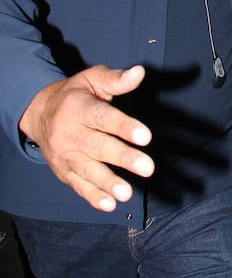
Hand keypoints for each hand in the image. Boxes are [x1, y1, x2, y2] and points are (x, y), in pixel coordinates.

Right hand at [18, 65, 153, 212]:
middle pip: (97, 146)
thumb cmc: (74, 96)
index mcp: (78, 108)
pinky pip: (78, 186)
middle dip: (123, 158)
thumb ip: (115, 79)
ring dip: (107, 182)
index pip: (103, 117)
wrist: (38, 114)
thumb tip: (139, 73)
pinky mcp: (64, 172)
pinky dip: (93, 196)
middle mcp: (70, 133)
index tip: (145, 136)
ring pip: (87, 170)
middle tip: (147, 168)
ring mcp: (65, 155)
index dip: (124, 127)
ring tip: (126, 193)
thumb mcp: (91, 79)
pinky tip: (109, 204)